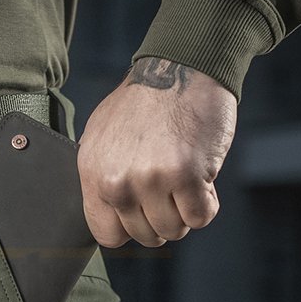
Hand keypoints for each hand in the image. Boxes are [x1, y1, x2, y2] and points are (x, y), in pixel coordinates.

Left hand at [77, 57, 236, 247]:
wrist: (180, 65)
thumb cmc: (144, 101)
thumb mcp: (101, 138)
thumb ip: (102, 179)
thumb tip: (110, 215)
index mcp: (93, 174)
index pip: (106, 234)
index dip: (130, 229)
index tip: (142, 214)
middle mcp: (117, 181)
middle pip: (145, 235)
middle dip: (162, 218)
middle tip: (170, 190)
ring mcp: (151, 180)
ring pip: (174, 230)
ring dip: (185, 211)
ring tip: (184, 179)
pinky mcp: (186, 175)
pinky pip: (201, 217)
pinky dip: (207, 203)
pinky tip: (202, 178)